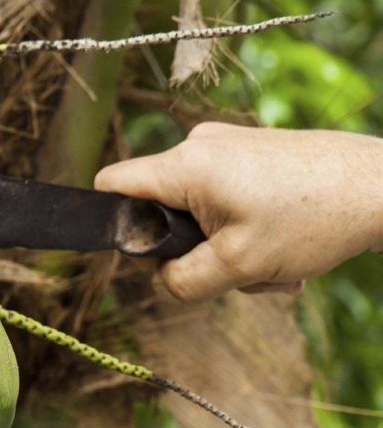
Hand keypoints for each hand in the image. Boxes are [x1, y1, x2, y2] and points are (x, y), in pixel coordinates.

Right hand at [95, 123, 382, 301]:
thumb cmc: (315, 220)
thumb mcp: (239, 266)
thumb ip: (183, 281)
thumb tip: (164, 279)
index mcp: (186, 165)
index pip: (112, 186)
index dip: (112, 223)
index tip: (148, 254)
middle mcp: (200, 146)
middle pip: (160, 210)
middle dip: (192, 250)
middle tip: (236, 270)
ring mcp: (227, 147)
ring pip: (198, 214)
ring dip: (227, 250)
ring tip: (273, 264)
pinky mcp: (252, 154)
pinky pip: (226, 202)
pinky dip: (246, 233)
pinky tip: (284, 249)